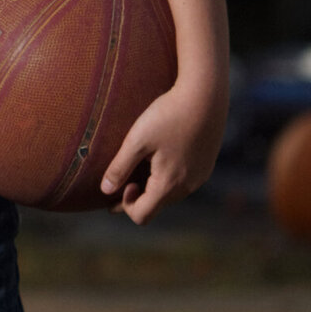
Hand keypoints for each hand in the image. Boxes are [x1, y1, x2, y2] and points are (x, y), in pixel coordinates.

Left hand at [99, 79, 227, 226]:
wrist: (205, 95)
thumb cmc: (167, 115)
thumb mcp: (137, 140)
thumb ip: (119, 167)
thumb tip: (105, 190)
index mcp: (168, 184)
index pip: (142, 215)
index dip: (125, 206)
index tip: (120, 184)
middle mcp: (188, 187)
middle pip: (157, 205)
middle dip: (138, 197)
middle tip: (123, 180)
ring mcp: (200, 177)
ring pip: (170, 194)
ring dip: (153, 186)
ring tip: (141, 166)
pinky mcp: (205, 165)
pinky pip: (183, 181)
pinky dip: (168, 177)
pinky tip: (160, 157)